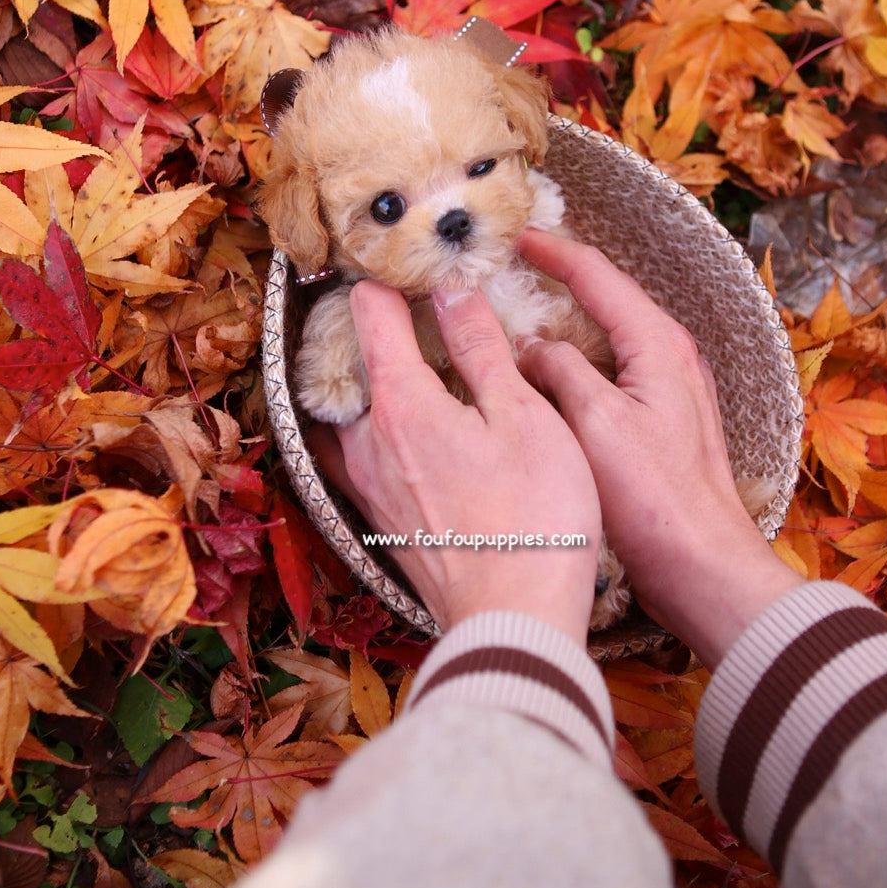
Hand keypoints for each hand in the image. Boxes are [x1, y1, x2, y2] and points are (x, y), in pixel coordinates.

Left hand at [310, 280, 601, 643]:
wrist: (514, 622)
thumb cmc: (534, 519)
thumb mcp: (523, 416)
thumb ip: (481, 348)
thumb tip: (450, 288)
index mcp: (401, 404)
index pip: (369, 313)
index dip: (389, 279)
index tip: (412, 265)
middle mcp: (367, 442)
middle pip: (352, 362)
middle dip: (377, 329)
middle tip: (415, 309)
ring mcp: (368, 485)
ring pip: (352, 412)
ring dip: (375, 382)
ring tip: (418, 368)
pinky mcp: (380, 519)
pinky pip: (360, 454)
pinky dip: (377, 427)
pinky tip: (417, 433)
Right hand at [516, 230, 801, 666]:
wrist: (704, 565)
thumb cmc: (655, 500)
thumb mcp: (595, 423)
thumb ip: (559, 371)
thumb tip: (529, 347)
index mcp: (657, 342)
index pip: (598, 275)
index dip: (552, 252)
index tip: (513, 237)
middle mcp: (670, 355)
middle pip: (607, 301)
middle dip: (559, 282)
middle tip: (509, 271)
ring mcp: (670, 389)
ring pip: (607, 340)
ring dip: (565, 327)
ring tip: (517, 319)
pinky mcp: (663, 422)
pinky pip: (611, 373)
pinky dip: (576, 365)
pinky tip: (547, 379)